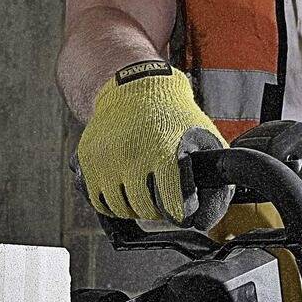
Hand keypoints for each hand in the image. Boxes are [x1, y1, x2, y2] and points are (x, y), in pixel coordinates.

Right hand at [76, 61, 227, 225]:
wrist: (136, 88)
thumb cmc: (172, 114)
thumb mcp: (201, 136)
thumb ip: (210, 170)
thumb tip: (213, 206)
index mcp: (163, 153)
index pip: (173, 205)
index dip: (180, 213)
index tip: (181, 213)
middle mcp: (132, 158)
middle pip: (146, 210)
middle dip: (158, 212)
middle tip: (163, 203)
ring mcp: (107, 160)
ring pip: (121, 208)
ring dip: (134, 208)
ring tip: (144, 197)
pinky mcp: (89, 161)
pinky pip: (99, 200)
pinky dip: (112, 203)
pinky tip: (124, 193)